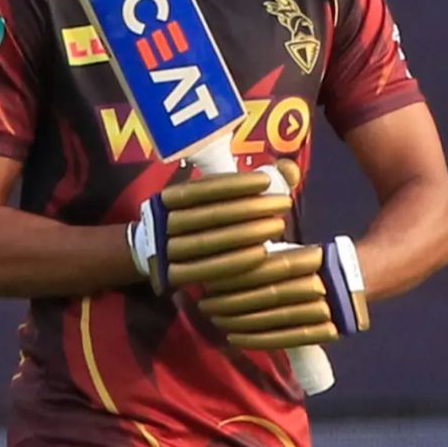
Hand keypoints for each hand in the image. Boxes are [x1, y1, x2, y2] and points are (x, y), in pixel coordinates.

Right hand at [128, 165, 293, 294]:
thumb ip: (247, 185)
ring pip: (208, 242)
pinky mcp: (173, 276)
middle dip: (250, 207)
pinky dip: (236, 261)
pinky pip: (206, 270)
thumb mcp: (211, 200)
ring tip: (278, 225)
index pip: (200, 188)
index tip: (266, 180)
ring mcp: (165, 251)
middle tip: (283, 202)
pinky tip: (262, 254)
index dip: (233, 184)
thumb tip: (289, 170)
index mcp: (167, 199)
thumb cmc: (198, 222)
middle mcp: (161, 222)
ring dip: (247, 234)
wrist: (158, 255)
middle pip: (209, 215)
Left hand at [198, 236, 370, 348]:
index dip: (239, 276)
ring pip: (276, 318)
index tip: (211, 280)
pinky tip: (235, 338)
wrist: (358, 280)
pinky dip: (260, 340)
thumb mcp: (294, 249)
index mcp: (311, 259)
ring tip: (215, 320)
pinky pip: (289, 338)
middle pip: (270, 294)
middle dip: (234, 300)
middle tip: (204, 303)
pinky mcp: (325, 331)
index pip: (269, 268)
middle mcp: (320, 285)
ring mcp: (325, 311)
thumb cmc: (312, 261)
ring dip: (241, 322)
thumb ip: (267, 254)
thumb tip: (225, 259)